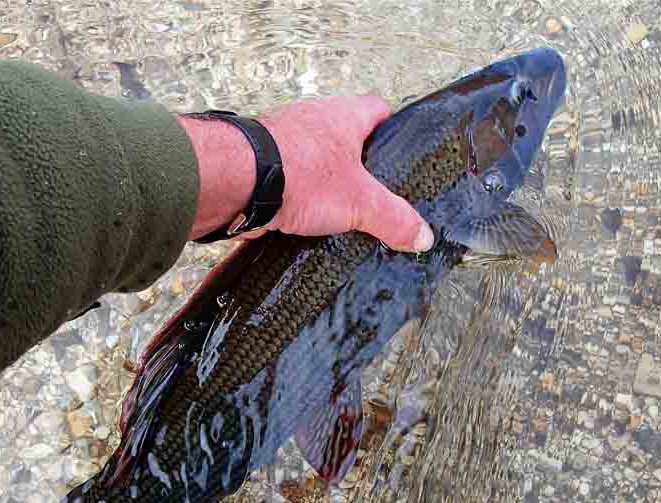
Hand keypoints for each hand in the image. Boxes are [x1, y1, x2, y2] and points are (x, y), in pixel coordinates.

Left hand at [253, 96, 433, 251]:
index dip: (392, 128)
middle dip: (357, 162)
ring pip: (314, 156)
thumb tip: (422, 235)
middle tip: (372, 189)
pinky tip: (305, 217)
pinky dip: (298, 194)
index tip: (400, 148)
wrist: (238, 183)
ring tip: (340, 208)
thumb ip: (394, 219)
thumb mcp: (360, 203)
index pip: (378, 109)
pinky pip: (289, 176)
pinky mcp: (263, 163)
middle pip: (345, 134)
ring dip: (325, 179)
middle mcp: (313, 120)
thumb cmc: (299, 175)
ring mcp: (284, 140)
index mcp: (344, 116)